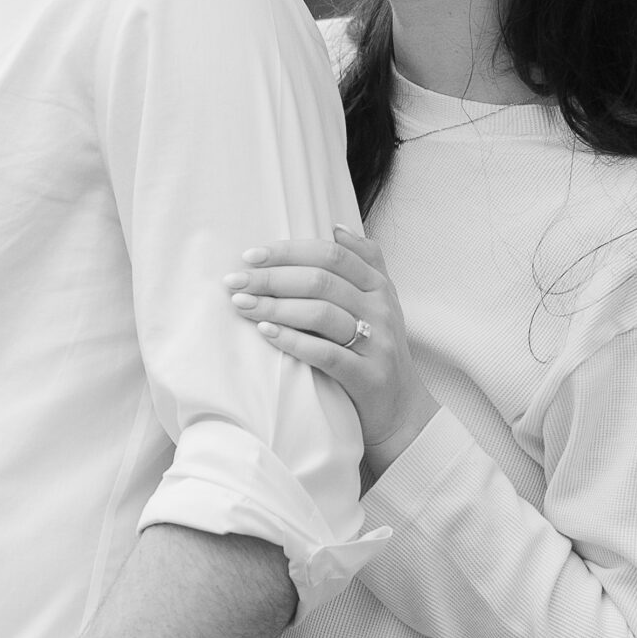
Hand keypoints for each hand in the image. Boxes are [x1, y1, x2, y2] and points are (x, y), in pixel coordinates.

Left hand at [226, 226, 437, 482]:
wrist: (402, 410)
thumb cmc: (378, 351)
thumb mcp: (381, 303)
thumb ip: (364, 262)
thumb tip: (336, 227)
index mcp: (379, 286)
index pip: (331, 255)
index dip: (288, 251)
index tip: (250, 255)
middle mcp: (381, 310)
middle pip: (321, 281)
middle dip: (272, 278)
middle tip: (234, 281)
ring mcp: (377, 343)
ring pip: (321, 314)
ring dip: (275, 307)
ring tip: (241, 305)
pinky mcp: (367, 376)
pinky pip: (325, 354)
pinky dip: (292, 341)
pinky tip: (265, 333)